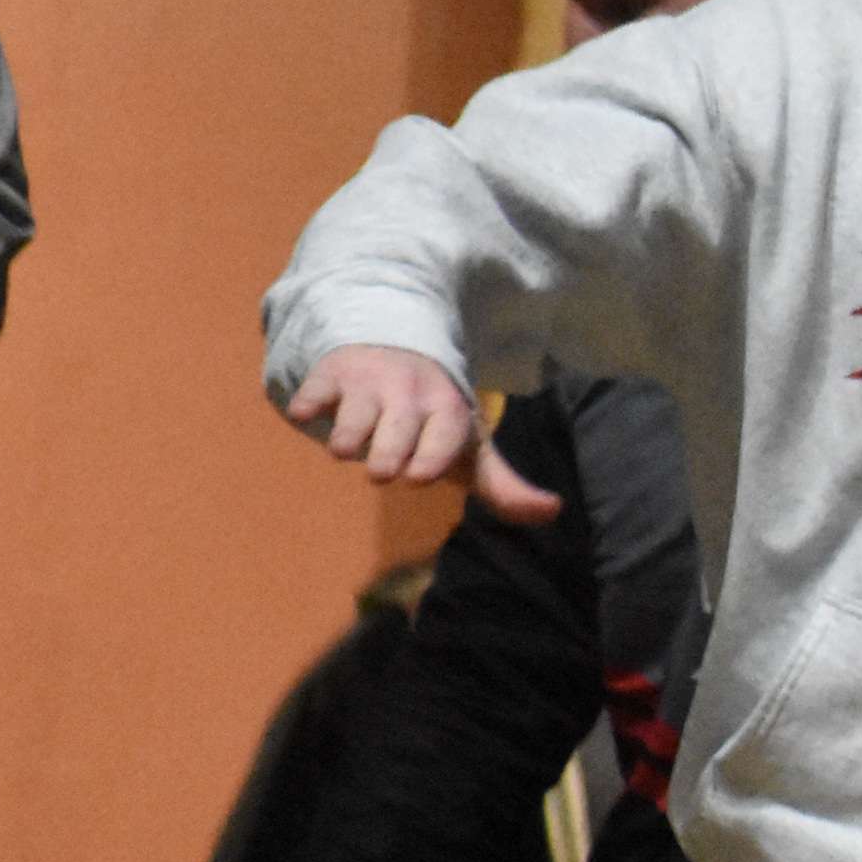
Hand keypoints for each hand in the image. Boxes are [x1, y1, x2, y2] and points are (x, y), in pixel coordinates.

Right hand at [280, 345, 560, 523]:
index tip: (418, 476)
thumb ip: (505, 488)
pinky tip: (308, 413)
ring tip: (349, 447)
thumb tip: (553, 512)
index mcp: (448, 411)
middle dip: (386, 456)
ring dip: (346, 440)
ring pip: (351, 420)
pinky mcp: (330, 374)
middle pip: (394, 436)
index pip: (442, 437)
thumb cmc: (435, 419)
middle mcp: (409, 394)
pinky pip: (313, 393)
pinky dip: (308, 405)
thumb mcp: (470, 448)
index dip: (429, 458)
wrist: (398, 350)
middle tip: (382, 470)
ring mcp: (368, 382)